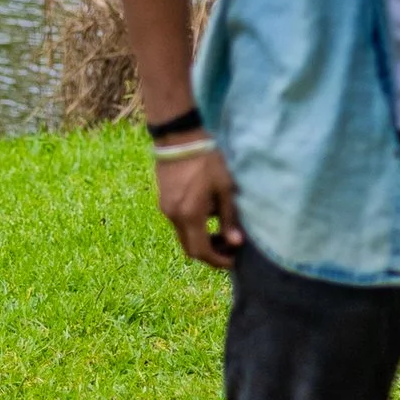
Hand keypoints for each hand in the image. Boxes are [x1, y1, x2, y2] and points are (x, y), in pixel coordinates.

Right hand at [155, 142, 242, 267]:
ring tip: (219, 229)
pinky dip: (192, 227)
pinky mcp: (163, 201)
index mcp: (190, 215)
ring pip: (183, 236)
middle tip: (227, 248)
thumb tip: (235, 242)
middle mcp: (174, 217)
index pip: (202, 252)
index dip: (218, 260)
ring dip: (200, 239)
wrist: (179, 138)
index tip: (233, 259)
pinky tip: (206, 213)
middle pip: (190, 249)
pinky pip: (178, 223)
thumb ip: (229, 218)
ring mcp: (166, 209)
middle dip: (209, 254)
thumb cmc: (206, 161)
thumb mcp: (224, 188)